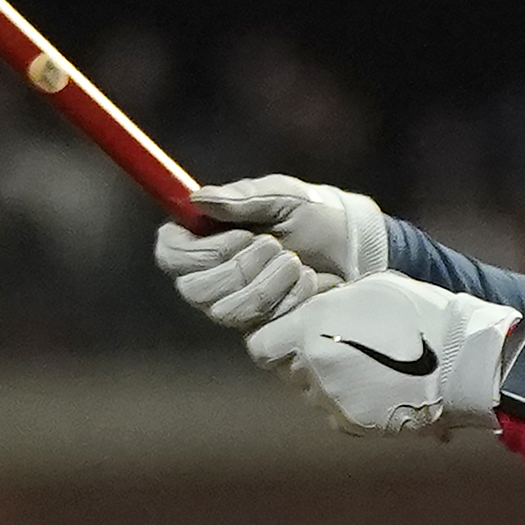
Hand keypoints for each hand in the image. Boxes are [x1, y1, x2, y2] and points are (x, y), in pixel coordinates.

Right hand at [152, 173, 390, 332]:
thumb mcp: (282, 197)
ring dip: (265, 284)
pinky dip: (288, 299)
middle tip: (272, 245)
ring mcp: (235, 305)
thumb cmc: (314, 215)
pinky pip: (259, 325)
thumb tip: (198, 199)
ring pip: (225, 312)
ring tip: (295, 261)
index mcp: (206, 238)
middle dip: (238, 268)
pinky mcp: (262, 328)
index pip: (169, 253)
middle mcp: (212, 276)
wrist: (355, 248)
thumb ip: (242, 198)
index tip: (237, 236)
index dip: (192, 251)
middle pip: (193, 289)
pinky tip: (309, 282)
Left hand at [247, 272, 511, 436]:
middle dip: (303, 355)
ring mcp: (333, 403)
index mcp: (311, 334)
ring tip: (362, 362)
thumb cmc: (418, 314)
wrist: (461, 362)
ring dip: (325, 378)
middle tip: (335, 339)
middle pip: (287, 368)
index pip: (261, 345)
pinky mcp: (355, 425)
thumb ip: (327, 303)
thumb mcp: (366, 290)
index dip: (274, 336)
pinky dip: (347, 399)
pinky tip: (375, 383)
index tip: (292, 328)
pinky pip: (336, 411)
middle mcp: (314, 373)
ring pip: (311, 391)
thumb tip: (310, 309)